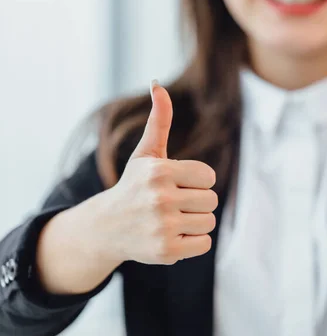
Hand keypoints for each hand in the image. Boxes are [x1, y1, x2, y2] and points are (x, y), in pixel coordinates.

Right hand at [97, 81, 217, 264]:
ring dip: (194, 222)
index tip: (177, 185)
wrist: (106, 228)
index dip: (197, 182)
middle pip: (211, 201)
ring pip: (209, 222)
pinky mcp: (166, 251)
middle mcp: (161, 199)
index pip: (210, 177)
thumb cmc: (133, 186)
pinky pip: (204, 244)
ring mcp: (163, 227)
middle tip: (171, 205)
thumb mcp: (145, 154)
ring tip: (170, 220)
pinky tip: (171, 236)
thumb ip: (159, 121)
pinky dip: (192, 242)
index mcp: (160, 172)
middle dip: (196, 202)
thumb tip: (157, 84)